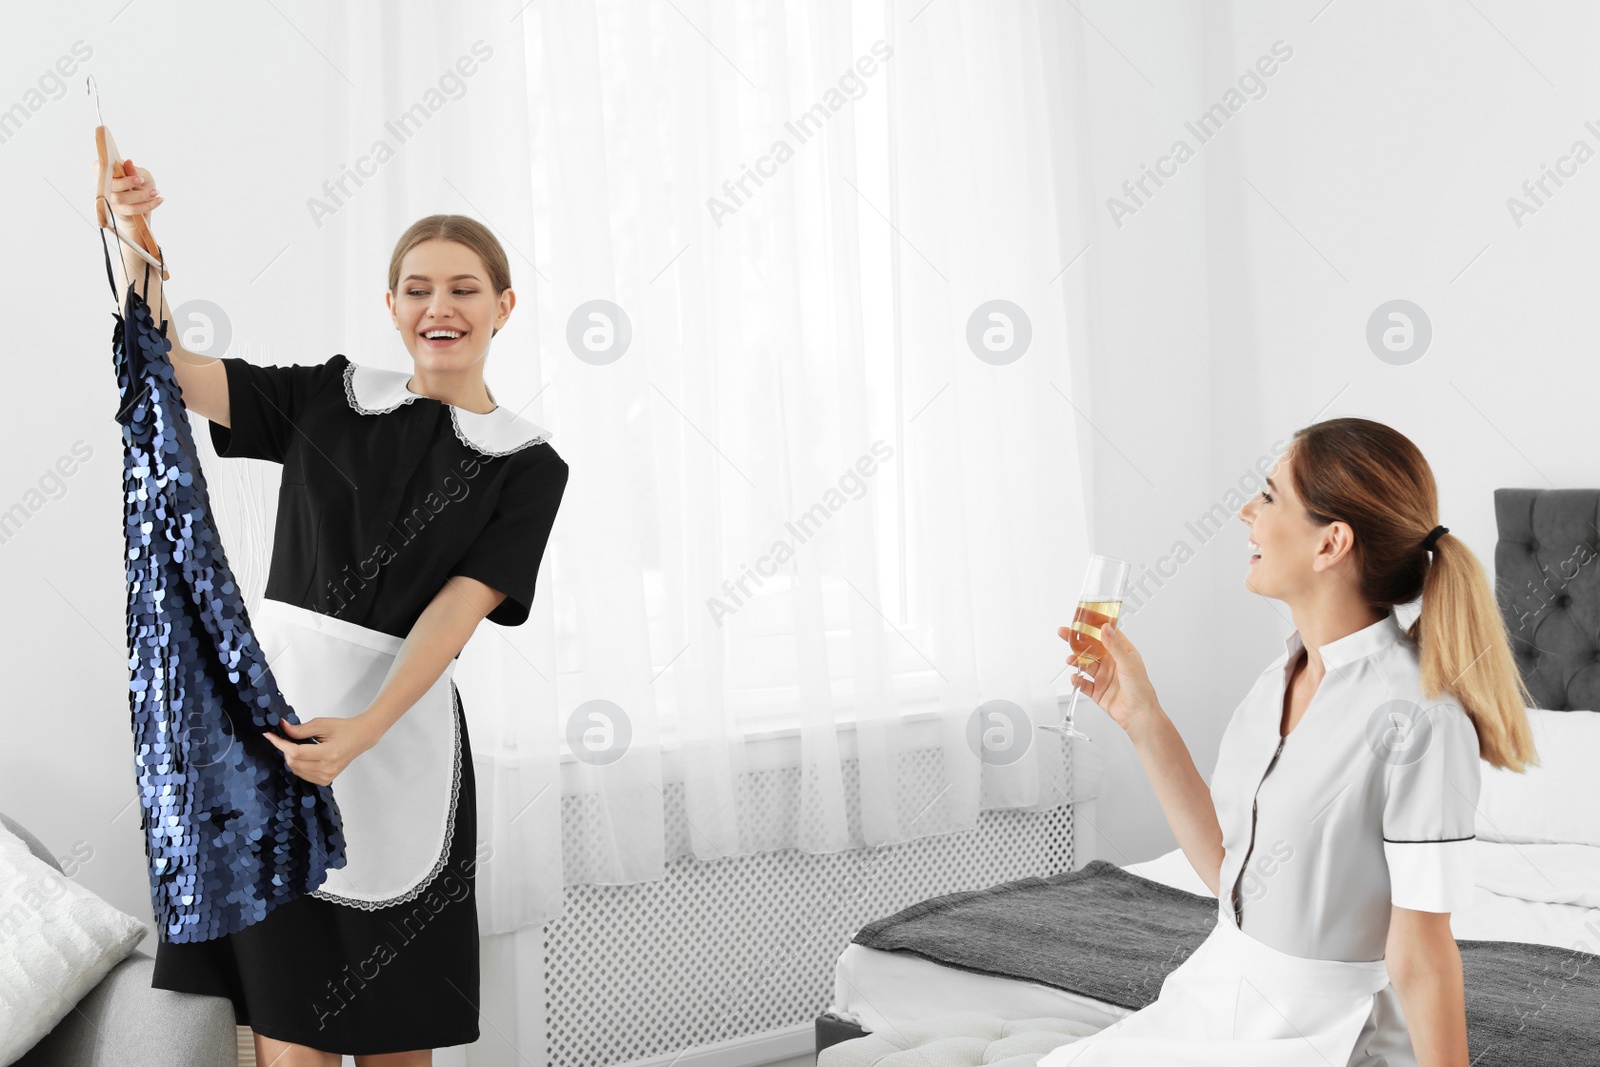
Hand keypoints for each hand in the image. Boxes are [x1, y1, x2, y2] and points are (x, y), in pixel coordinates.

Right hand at [95, 155, 161, 225]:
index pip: (97, 166)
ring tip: (155, 192)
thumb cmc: (142, 185)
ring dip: (141, 195)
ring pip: (121, 198)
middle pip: (111, 184)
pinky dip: (148, 205)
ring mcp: (110, 199)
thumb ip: (135, 170)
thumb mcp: (143, 175)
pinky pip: (131, 209)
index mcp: (108, 172)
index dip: (103, 165)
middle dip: (127, 182)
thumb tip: (128, 163)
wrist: (147, 204)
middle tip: (142, 180)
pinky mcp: (119, 211)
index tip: (119, 164)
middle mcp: (105, 186)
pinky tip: (159, 200)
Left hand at [262, 715, 377, 786]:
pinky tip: (306, 755)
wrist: (360, 738)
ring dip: (291, 757)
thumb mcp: (322, 724)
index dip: (280, 743)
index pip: (296, 752)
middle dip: (286, 749)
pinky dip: (298, 764)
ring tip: (301, 746)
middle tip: (290, 737)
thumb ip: (300, 729)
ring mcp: (327, 777)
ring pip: (295, 769)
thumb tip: (282, 728)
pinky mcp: (325, 780)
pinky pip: (302, 774)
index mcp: (330, 753)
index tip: (269, 735)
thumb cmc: (343, 729)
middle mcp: (328, 768)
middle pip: (293, 762)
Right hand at [1058, 621, 1159, 734]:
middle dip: (1078, 641)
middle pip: (1091, 648)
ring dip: (1076, 661)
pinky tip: (1075, 678)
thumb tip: (1105, 628)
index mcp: (1122, 653)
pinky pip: (1083, 683)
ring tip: (1070, 660)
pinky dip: (1077, 681)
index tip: (1082, 619)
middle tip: (1065, 634)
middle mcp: (1111, 663)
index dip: (1094, 626)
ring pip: (1085, 665)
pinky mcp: (1097, 691)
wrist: (1138, 715)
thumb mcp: (1127, 663)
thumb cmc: (1141, 689)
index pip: (1107, 635)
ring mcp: (1103, 677)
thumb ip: (1114, 646)